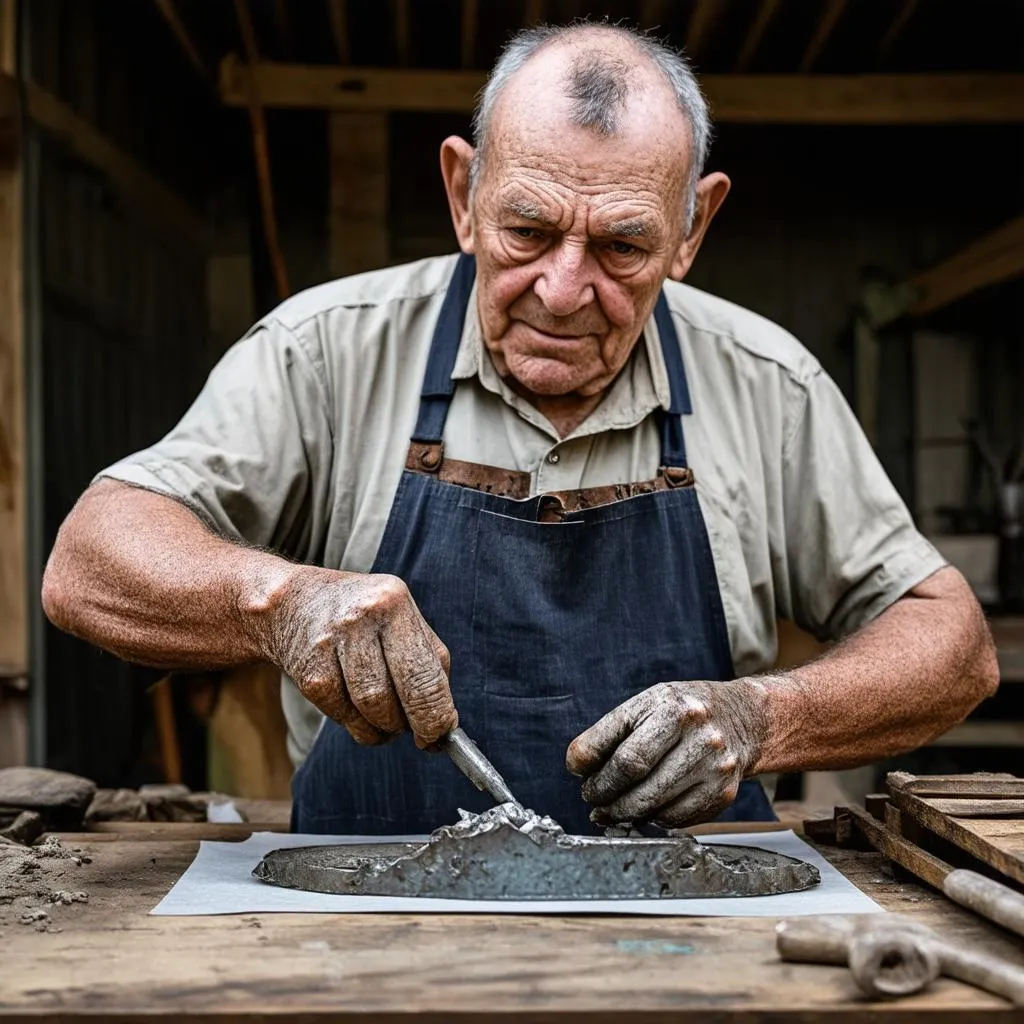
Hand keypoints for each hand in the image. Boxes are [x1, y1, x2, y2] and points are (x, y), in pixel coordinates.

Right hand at [262, 568, 455, 746]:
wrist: (295, 603)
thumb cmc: (364, 617)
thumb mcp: (402, 618)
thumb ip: (431, 661)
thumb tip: (446, 720)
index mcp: (393, 603)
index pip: (425, 673)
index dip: (438, 714)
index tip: (443, 734)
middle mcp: (361, 619)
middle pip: (396, 695)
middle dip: (416, 725)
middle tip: (424, 737)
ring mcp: (330, 645)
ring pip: (371, 711)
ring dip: (386, 726)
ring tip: (389, 716)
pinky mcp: (308, 673)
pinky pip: (344, 717)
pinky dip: (359, 723)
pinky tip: (361, 708)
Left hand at [565, 680, 767, 827]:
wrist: (742, 717)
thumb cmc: (683, 711)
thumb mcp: (646, 704)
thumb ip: (609, 733)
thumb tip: (578, 766)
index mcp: (672, 708)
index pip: (625, 755)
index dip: (595, 774)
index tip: (581, 776)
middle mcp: (699, 736)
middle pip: (638, 783)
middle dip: (606, 797)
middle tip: (594, 799)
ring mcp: (714, 767)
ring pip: (655, 807)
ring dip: (625, 813)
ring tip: (612, 808)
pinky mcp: (724, 792)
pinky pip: (677, 819)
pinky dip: (653, 819)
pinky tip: (645, 808)